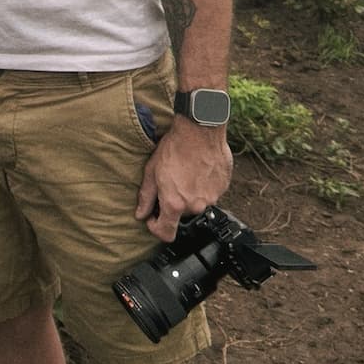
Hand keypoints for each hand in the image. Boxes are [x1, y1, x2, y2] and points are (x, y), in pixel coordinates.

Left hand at [136, 118, 231, 242]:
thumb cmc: (174, 148)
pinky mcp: (223, 188)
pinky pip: (210, 192)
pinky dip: (203, 185)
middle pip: (181, 214)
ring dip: (189, 193)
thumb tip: (140, 214)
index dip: (156, 228)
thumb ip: (146, 197)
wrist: (200, 130)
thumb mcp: (152, 172)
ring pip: (196, 202)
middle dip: (173, 202)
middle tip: (169, 181)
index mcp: (175, 204)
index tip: (152, 217)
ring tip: (184, 172)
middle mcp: (195, 205)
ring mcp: (212, 198)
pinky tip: (197, 168)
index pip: (166, 233)